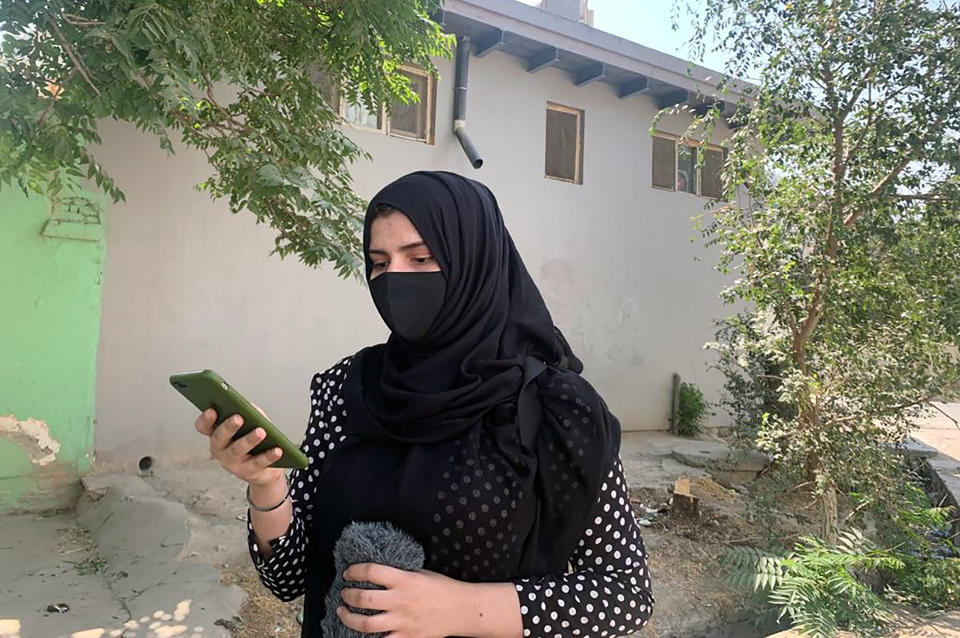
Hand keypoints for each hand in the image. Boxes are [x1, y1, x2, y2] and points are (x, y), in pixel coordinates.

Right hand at [194, 405, 284, 487]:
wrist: (266, 469)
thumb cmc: (255, 442)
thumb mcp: (252, 423)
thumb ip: (250, 412)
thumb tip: (250, 407)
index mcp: (217, 433)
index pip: (204, 426)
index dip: (205, 419)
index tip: (212, 410)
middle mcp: (220, 449)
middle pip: (219, 438)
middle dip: (228, 427)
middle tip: (238, 418)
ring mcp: (232, 462)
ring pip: (237, 450)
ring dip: (249, 440)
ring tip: (261, 432)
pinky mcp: (247, 472)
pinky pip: (258, 463)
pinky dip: (268, 456)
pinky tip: (277, 450)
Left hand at [336, 565, 469, 637]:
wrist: (462, 610)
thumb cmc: (443, 589)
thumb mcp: (421, 573)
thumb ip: (400, 573)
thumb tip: (378, 572)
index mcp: (405, 580)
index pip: (371, 572)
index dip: (355, 571)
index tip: (349, 573)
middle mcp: (400, 601)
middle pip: (363, 598)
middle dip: (348, 594)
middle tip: (344, 592)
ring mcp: (402, 621)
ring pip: (365, 623)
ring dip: (349, 617)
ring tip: (344, 611)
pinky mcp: (406, 637)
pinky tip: (361, 633)